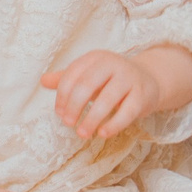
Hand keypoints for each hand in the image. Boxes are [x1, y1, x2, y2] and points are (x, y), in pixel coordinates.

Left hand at [42, 45, 191, 139]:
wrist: (149, 80)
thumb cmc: (111, 80)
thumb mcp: (89, 75)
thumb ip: (67, 79)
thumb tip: (43, 81)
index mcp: (96, 58)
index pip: (73, 74)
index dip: (62, 95)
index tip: (59, 113)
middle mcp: (113, 64)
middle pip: (87, 84)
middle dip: (74, 106)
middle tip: (68, 123)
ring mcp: (129, 79)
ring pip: (107, 100)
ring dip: (92, 119)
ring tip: (82, 133)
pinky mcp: (143, 95)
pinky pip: (127, 112)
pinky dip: (113, 125)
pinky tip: (102, 134)